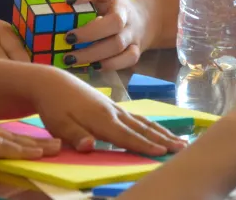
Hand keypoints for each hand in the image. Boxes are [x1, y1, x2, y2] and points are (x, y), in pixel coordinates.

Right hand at [0, 88, 60, 170]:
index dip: (16, 140)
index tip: (30, 142)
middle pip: (14, 138)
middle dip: (35, 142)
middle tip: (55, 143)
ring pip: (17, 142)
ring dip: (39, 146)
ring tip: (58, 147)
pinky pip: (9, 148)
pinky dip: (26, 152)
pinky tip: (41, 153)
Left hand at [30, 68, 186, 155]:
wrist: (52, 82)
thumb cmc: (54, 106)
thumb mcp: (58, 123)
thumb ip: (75, 136)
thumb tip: (89, 146)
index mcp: (101, 118)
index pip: (127, 135)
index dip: (145, 145)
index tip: (163, 153)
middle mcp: (113, 112)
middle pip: (142, 128)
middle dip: (163, 139)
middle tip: (183, 148)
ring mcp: (115, 108)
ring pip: (143, 122)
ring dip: (163, 132)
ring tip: (180, 141)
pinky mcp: (113, 106)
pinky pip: (137, 117)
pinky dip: (152, 125)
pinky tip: (159, 130)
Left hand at [61, 0, 158, 69]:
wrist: (150, 15)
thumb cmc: (114, 5)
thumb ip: (83, 1)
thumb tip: (49, 6)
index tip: (68, 0)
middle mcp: (125, 13)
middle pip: (115, 22)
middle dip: (89, 33)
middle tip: (68, 38)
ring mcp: (132, 32)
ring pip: (117, 44)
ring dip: (92, 53)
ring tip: (70, 58)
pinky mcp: (137, 48)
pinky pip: (127, 59)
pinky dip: (110, 64)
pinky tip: (92, 66)